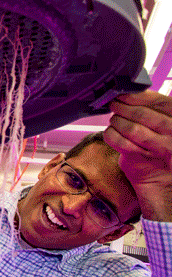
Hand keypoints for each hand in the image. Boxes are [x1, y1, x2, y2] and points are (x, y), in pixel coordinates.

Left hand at [105, 91, 171, 220]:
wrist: (163, 183)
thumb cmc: (162, 150)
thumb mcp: (166, 128)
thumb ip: (155, 112)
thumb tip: (130, 94)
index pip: (160, 102)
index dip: (139, 96)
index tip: (124, 93)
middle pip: (142, 114)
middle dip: (123, 107)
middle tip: (114, 104)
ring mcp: (159, 148)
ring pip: (129, 127)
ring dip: (117, 120)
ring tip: (115, 120)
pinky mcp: (141, 158)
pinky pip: (118, 141)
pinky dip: (110, 134)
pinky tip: (111, 133)